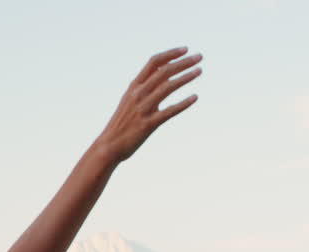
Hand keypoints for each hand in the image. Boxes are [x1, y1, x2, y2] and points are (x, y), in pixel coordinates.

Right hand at [97, 47, 201, 162]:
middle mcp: (138, 95)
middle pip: (164, 71)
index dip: (170, 54)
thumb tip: (165, 73)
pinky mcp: (148, 124)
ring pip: (168, 87)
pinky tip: (195, 97)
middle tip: (199, 57)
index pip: (153, 62)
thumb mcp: (130, 100)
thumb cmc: (122, 122)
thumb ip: (146, 87)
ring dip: (186, 77)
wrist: (109, 145)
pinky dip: (183, 103)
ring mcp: (143, 109)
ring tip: (199, 71)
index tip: (186, 49)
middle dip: (183, 62)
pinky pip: (169, 111)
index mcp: (133, 87)